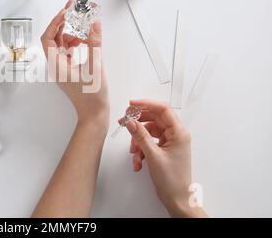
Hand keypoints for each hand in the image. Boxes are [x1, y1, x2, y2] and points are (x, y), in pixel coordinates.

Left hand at [40, 0, 108, 126]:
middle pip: (54, 38)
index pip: (48, 37)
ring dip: (71, 33)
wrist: (94, 115)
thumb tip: (94, 24)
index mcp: (56, 64)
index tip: (66, 11)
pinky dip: (75, 43)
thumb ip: (94, 43)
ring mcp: (61, 69)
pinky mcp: (68, 71)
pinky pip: (68, 52)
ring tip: (84, 26)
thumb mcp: (95, 66)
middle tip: (74, 10)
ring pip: (61, 44)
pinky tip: (86, 40)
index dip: (55, 22)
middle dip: (64, 23)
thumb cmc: (92, 97)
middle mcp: (56, 65)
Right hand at [124, 99, 206, 216]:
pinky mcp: (164, 148)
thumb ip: (140, 136)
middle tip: (124, 123)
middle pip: (154, 119)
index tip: (131, 104)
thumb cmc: (172, 180)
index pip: (162, 109)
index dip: (146, 104)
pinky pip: (149, 141)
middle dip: (138, 123)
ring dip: (138, 141)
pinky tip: (138, 161)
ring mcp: (170, 141)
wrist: (177, 199)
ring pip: (149, 131)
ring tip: (134, 153)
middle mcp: (176, 134)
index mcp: (179, 132)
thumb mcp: (153, 156)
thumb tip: (131, 122)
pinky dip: (141, 149)